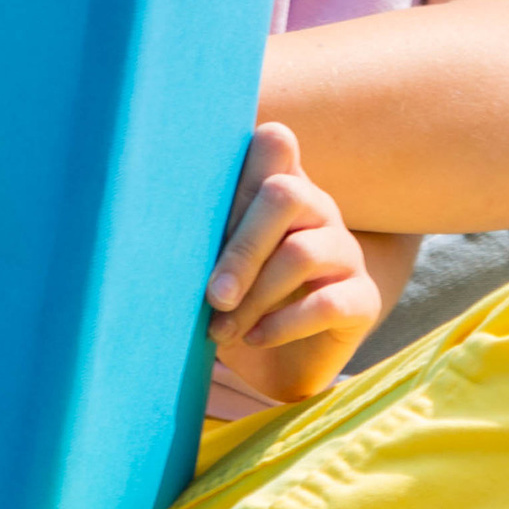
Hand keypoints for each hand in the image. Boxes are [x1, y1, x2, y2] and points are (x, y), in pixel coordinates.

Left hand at [203, 120, 380, 411]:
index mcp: (282, 189)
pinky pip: (328, 302)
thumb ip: (201, 237)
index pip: (274, 141)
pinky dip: (283, 324)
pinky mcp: (363, 299)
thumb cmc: (238, 304)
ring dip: (255, 296)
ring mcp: (346, 252)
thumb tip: (145, 230)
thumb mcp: (215, 266)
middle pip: (285, 194)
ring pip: (301, 253)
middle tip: (212, 296)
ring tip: (223, 330)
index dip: (240, 168)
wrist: (282, 367)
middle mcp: (319, 210)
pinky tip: (256, 338)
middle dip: (240, 248)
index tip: (202, 218)